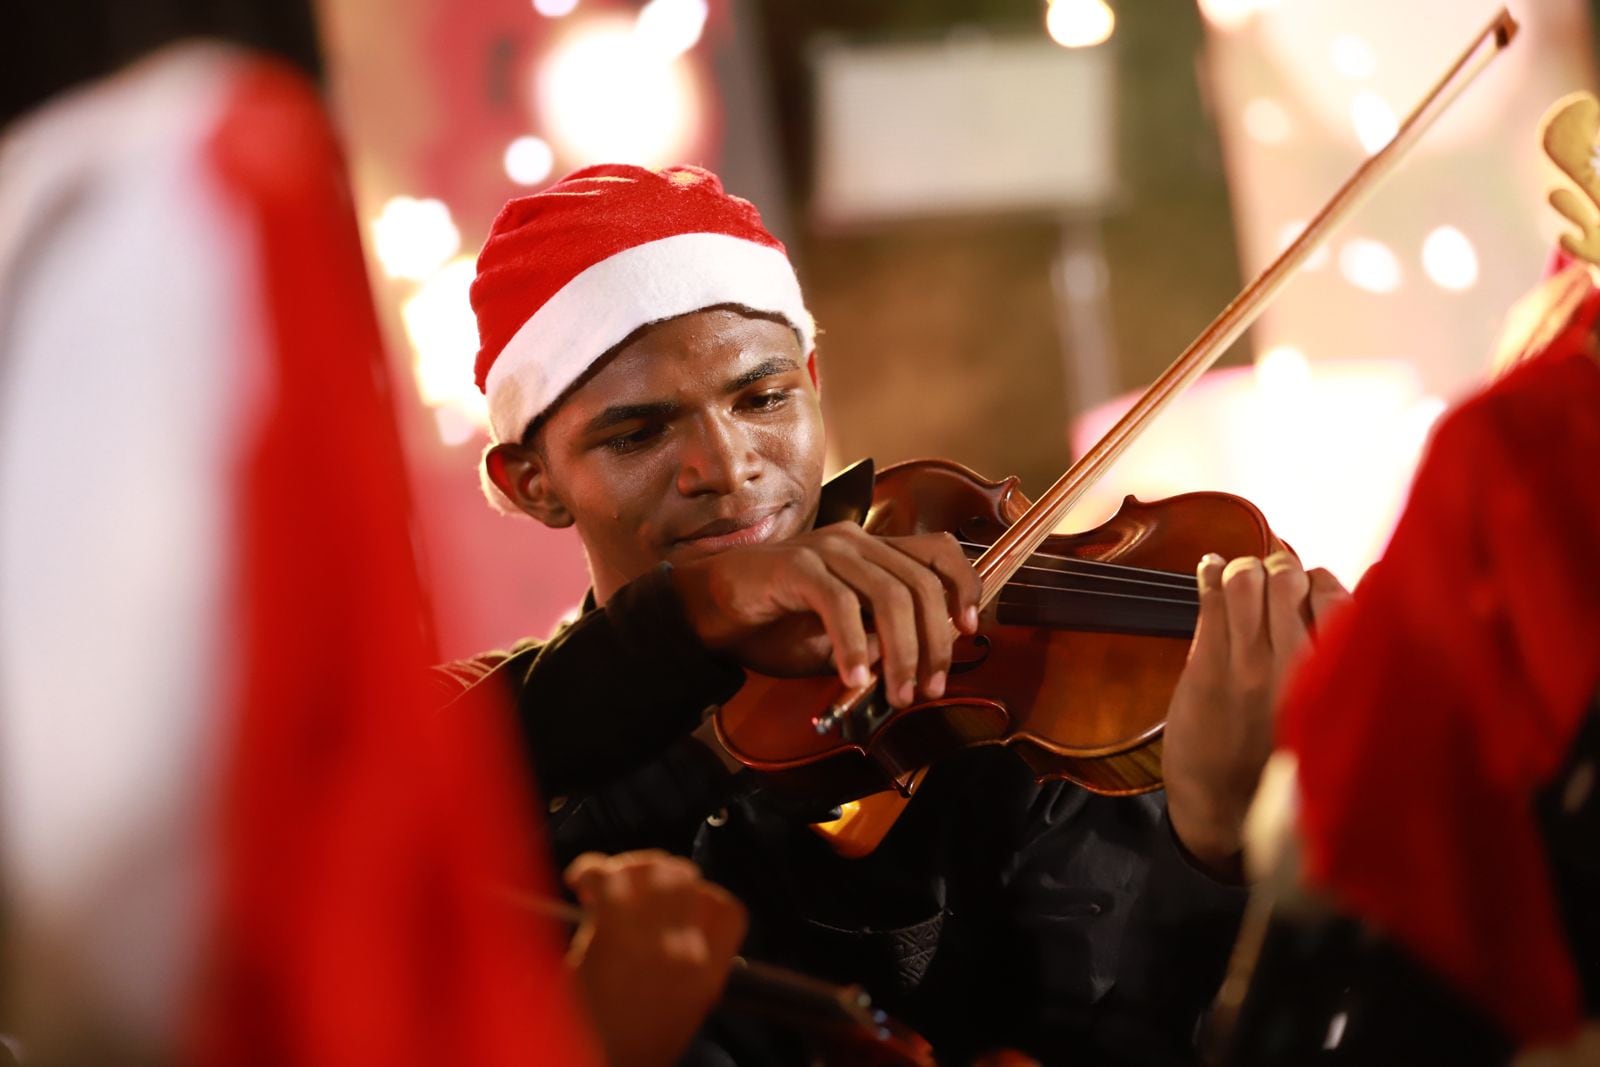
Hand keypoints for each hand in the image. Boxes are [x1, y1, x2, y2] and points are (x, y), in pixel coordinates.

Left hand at [565, 851, 747, 1066]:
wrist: (599, 1066)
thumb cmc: (626, 1047)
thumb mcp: (678, 1012)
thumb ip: (685, 966)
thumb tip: (671, 924)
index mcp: (708, 975)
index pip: (727, 910)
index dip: (702, 895)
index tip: (675, 900)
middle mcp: (687, 951)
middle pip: (684, 878)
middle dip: (656, 871)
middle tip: (628, 886)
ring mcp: (652, 939)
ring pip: (651, 869)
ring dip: (625, 867)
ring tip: (601, 884)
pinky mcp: (612, 931)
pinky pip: (608, 877)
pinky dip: (590, 869)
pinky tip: (580, 881)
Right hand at [670, 523, 981, 707]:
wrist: (708, 610)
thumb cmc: (774, 624)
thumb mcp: (840, 639)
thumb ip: (878, 640)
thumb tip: (918, 657)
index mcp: (873, 550)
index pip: (940, 552)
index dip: (964, 587)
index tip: (968, 631)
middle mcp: (855, 541)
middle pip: (921, 583)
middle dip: (935, 642)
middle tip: (929, 688)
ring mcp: (826, 550)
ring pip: (889, 594)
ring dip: (901, 652)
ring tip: (897, 693)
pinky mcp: (795, 565)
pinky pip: (838, 603)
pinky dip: (852, 645)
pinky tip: (852, 679)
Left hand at [1162, 551, 1349, 877]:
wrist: (1224, 809)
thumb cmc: (1284, 766)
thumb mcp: (1335, 724)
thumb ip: (1355, 664)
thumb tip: (1378, 590)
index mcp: (1333, 682)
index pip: (1342, 601)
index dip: (1324, 582)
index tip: (1312, 584)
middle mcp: (1295, 669)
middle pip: (1293, 579)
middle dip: (1282, 566)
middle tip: (1273, 575)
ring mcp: (1247, 665)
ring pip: (1249, 579)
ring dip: (1245, 569)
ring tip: (1242, 579)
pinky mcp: (1206, 667)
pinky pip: (1210, 599)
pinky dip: (1209, 573)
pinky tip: (1209, 570)